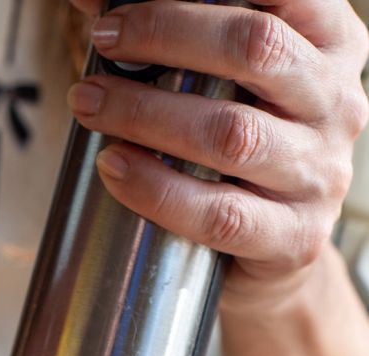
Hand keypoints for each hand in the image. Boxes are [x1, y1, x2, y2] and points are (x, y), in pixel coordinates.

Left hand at [65, 0, 368, 306]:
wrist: (278, 254)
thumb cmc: (241, 154)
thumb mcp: (233, 85)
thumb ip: (185, 39)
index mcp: (330, 44)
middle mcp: (335, 103)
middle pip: (254, 48)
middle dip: (166, 33)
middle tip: (104, 39)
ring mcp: (319, 174)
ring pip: (231, 134)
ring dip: (147, 113)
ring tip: (89, 103)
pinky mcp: (292, 238)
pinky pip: (218, 214)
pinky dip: (157, 190)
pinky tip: (114, 168)